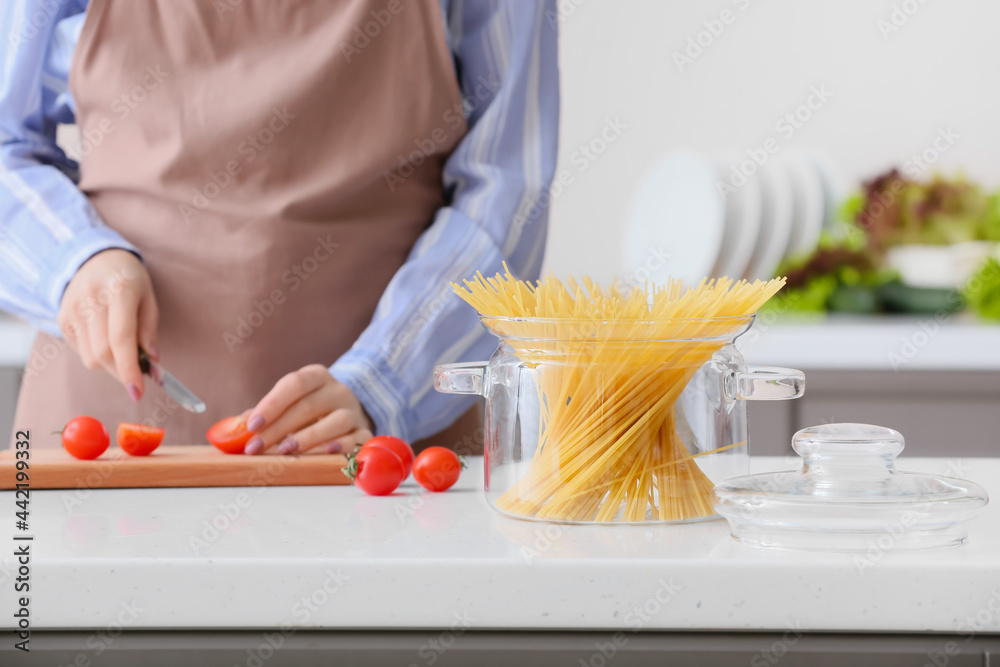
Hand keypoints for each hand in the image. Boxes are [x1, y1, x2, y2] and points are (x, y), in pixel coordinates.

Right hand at [57, 249, 158, 400]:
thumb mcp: (149, 299)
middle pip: (103, 353)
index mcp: (119, 291)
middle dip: (122, 373)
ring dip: (111, 368)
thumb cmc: (129, 280)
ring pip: (90, 358)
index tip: (138, 392)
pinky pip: (80, 351)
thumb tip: (152, 365)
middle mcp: (91, 300)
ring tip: (124, 356)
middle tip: (138, 377)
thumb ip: (149, 332)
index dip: (129, 369)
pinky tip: (106, 342)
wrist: (94, 259)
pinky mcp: (61, 318)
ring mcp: (72, 309)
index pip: (121, 338)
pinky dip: (97, 356)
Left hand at [243, 364, 373, 454]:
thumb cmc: (310, 411)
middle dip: (279, 428)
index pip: (296, 384)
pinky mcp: (365, 431)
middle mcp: (338, 391)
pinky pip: (357, 438)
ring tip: (284, 451)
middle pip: (310, 406)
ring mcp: (354, 411)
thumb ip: (262, 415)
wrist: (349, 414)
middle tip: (256, 448)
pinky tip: (325, 453)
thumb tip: (234, 429)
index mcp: (317, 377)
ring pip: (336, 421)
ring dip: (309, 437)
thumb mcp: (288, 405)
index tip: (252, 426)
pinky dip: (342, 446)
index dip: (272, 404)